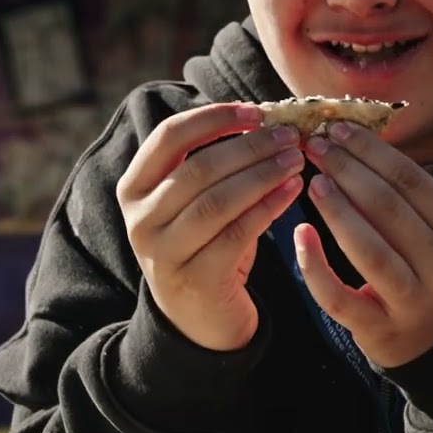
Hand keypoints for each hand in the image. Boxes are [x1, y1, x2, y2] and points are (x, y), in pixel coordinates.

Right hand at [116, 103, 305, 350]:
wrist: (198, 321)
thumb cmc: (205, 245)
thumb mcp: (193, 202)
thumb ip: (211, 163)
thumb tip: (262, 116)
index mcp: (135, 188)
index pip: (169, 136)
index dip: (214, 118)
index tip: (256, 111)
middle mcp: (141, 219)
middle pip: (199, 167)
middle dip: (250, 146)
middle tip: (290, 136)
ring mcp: (164, 252)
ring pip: (218, 200)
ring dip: (263, 174)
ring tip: (297, 159)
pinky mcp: (196, 279)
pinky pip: (239, 233)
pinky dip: (270, 206)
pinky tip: (294, 190)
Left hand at [297, 122, 432, 368]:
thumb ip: (408, 195)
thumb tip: (355, 141)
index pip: (412, 181)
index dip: (372, 151)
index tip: (339, 129)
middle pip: (389, 209)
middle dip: (348, 171)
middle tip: (317, 147)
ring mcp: (412, 301)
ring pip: (368, 250)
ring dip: (336, 210)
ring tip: (313, 181)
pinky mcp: (380, 329)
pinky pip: (341, 296)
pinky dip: (316, 265)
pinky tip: (299, 235)